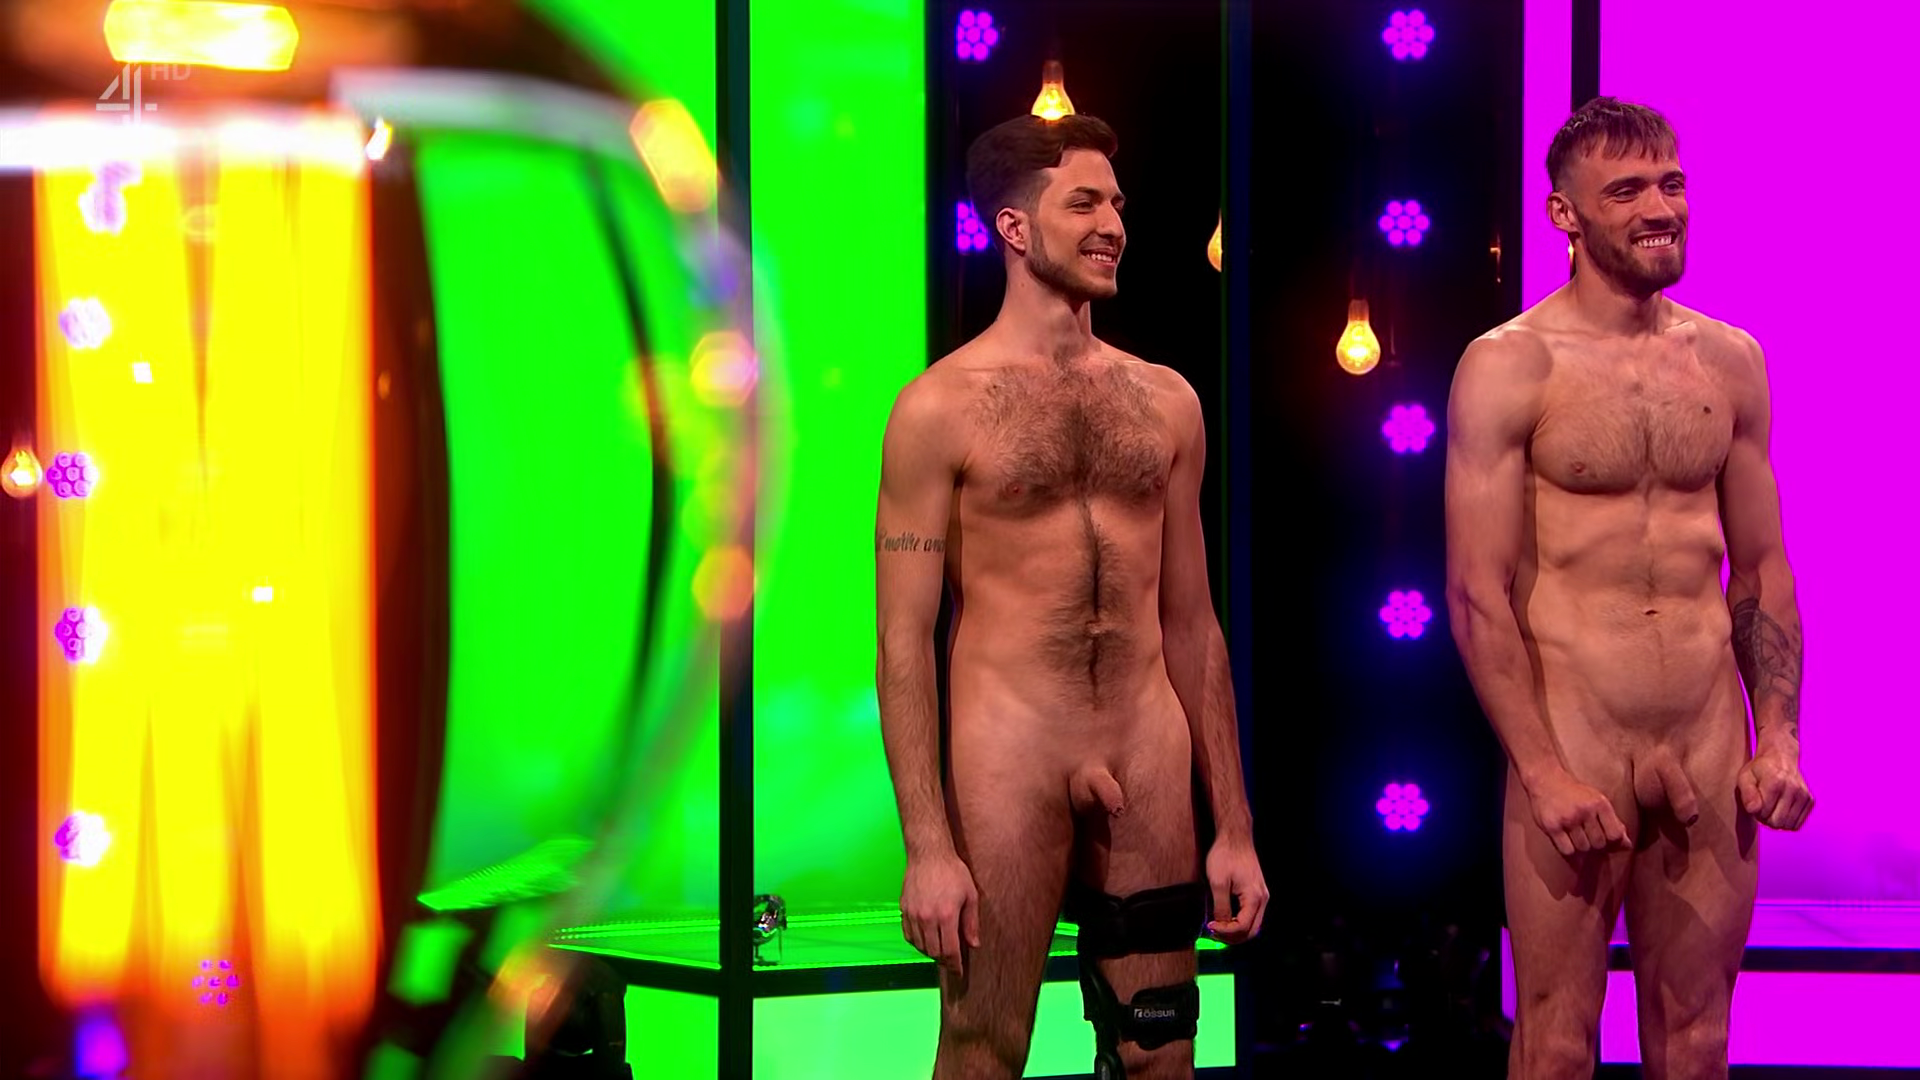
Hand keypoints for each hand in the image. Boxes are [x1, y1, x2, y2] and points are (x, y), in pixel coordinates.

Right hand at [901, 852, 979, 975]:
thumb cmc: (952, 871)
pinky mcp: (904, 909)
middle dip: (944, 960)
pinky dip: (917, 942)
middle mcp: (927, 918)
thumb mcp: (970, 895)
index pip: (949, 951)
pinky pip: (908, 935)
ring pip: (920, 946)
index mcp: (946, 915)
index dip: (954, 965)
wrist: (928, 853)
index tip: (959, 971)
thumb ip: (971, 922)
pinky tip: (926, 939)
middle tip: (951, 960)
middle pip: (933, 952)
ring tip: (940, 949)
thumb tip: (973, 944)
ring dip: (930, 952)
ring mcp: (913, 914)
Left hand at [1203, 836, 1267, 943]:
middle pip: (1252, 931)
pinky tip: (1226, 919)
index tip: (1209, 927)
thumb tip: (1219, 925)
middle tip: (1214, 934)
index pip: (1243, 927)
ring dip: (1236, 931)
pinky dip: (1240, 922)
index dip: (1225, 932)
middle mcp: (1262, 900)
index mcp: (1254, 898)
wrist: (1235, 837)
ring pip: (1253, 925)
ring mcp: (1261, 896)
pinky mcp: (1257, 892)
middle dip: (1232, 937)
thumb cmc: (1226, 856)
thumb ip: (1220, 907)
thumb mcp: (1217, 882)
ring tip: (1218, 929)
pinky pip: (1251, 915)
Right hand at [1527, 770, 1629, 856]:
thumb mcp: (1597, 802)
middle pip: (1599, 843)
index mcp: (1600, 803)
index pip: (1615, 835)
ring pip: (1583, 848)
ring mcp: (1567, 818)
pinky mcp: (1552, 826)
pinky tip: (1566, 841)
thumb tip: (1627, 846)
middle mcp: (1585, 810)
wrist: (1545, 780)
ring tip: (1576, 837)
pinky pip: (1567, 850)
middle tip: (1587, 838)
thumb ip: (1613, 823)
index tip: (1605, 841)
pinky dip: (1569, 851)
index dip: (1612, 843)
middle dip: (1595, 845)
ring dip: (1581, 847)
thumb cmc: (1574, 794)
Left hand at [1738, 746, 1812, 829]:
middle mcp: (1793, 788)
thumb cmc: (1759, 769)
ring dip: (1777, 821)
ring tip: (1771, 808)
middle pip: (1777, 822)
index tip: (1755, 803)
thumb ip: (1747, 794)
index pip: (1763, 813)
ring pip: (1788, 825)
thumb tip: (1753, 810)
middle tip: (1762, 807)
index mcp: (1775, 782)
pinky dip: (1788, 821)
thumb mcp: (1745, 777)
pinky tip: (1781, 809)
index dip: (1755, 812)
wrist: (1781, 757)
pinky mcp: (1810, 800)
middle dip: (1766, 819)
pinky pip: (1797, 824)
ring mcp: (1804, 795)